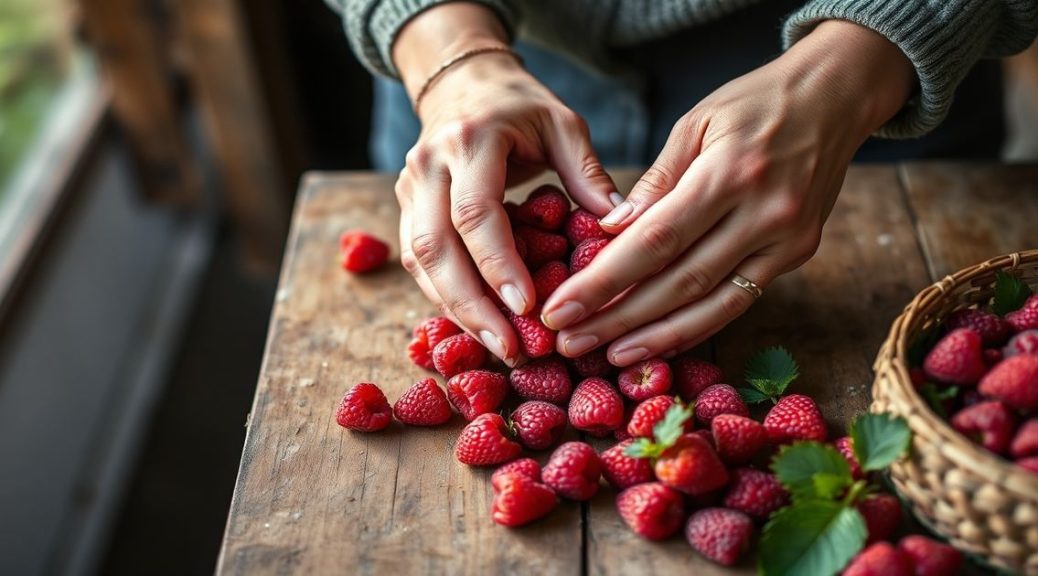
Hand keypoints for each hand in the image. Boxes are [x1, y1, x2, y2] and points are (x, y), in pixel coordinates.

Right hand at [392, 4, 617, 364]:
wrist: (464, 83)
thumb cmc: (520, 107)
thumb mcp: (563, 125)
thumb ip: (589, 174)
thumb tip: (622, 228)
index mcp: (469, 140)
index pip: (475, 213)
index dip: (498, 265)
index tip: (527, 308)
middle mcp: (428, 166)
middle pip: (436, 248)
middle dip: (471, 305)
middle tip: (510, 348)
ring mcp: (409, 188)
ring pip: (420, 262)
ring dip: (456, 310)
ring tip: (498, 347)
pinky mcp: (406, 208)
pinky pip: (419, 263)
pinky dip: (447, 297)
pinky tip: (479, 324)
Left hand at [541, 20, 913, 365]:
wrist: (836, 96)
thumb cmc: (754, 102)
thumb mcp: (696, 122)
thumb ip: (655, 182)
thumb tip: (609, 233)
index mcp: (729, 173)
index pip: (655, 241)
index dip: (604, 282)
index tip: (560, 309)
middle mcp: (763, 213)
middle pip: (678, 282)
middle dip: (618, 318)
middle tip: (569, 342)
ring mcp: (787, 240)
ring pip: (712, 304)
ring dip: (656, 337)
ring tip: (607, 357)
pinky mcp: (798, 254)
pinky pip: (739, 300)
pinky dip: (697, 326)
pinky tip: (658, 342)